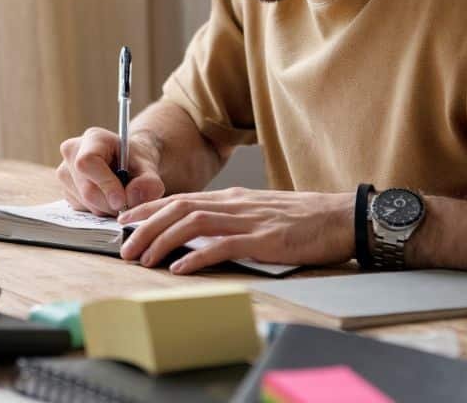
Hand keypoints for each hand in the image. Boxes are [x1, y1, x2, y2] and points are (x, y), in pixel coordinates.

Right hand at [56, 128, 165, 214]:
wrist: (128, 164)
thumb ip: (148, 183)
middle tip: (127, 204)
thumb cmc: (136, 162)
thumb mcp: (149, 168)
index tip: (122, 201)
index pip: (87, 163)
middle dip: (110, 203)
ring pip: (84, 202)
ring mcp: (64, 172)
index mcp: (92, 138)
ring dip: (105, 208)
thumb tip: (131, 198)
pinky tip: (107, 198)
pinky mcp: (65, 189)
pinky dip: (98, 209)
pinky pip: (81, 209)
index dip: (105, 184)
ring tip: (119, 197)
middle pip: (86, 189)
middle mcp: (72, 152)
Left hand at [117, 187, 354, 273]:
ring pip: (192, 224)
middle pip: (178, 209)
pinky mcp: (264, 239)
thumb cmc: (304, 220)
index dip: (149, 209)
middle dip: (145, 227)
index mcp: (233, 198)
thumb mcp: (260, 212)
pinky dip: (196, 256)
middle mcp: (235, 204)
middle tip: (123, 246)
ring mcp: (249, 220)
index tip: (125, 221)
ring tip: (143, 258)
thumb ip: (232, 218)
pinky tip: (179, 268)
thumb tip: (202, 232)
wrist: (342, 217)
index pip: (181, 199)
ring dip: (162, 240)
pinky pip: (222, 245)